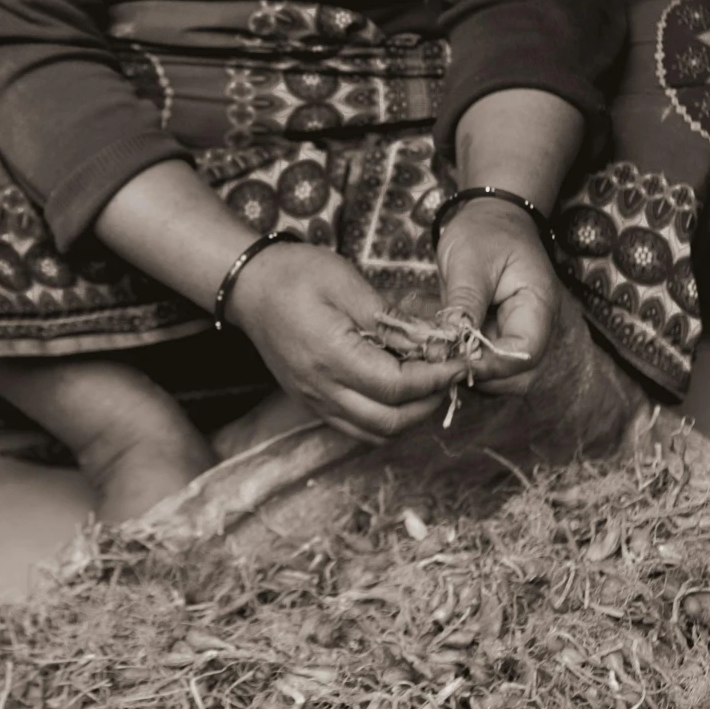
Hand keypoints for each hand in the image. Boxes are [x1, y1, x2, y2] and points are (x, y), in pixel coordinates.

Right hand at [227, 243, 456, 441]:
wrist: (249, 287)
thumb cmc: (296, 275)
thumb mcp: (346, 282)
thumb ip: (388, 318)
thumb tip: (427, 343)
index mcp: (331, 356)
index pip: (396, 386)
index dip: (435, 379)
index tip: (460, 363)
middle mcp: (322, 388)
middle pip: (388, 422)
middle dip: (429, 403)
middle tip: (449, 375)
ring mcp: (314, 400)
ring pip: (373, 433)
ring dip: (408, 417)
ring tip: (427, 384)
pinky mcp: (311, 401)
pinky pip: (354, 427)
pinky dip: (384, 419)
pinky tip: (397, 391)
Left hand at [435, 199, 562, 394]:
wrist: (492, 217)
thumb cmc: (484, 231)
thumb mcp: (468, 262)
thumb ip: (463, 304)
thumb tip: (446, 347)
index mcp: (538, 305)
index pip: (524, 353)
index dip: (489, 365)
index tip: (453, 361)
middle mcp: (535, 326)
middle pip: (516, 374)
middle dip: (478, 373)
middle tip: (440, 360)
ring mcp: (519, 333)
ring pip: (500, 374)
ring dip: (469, 369)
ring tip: (438, 352)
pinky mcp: (501, 336)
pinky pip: (487, 361)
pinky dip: (465, 360)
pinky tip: (442, 347)